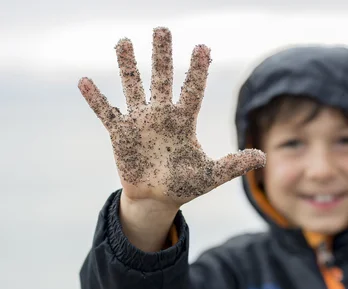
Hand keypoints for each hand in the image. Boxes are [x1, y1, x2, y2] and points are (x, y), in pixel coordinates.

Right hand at [78, 27, 265, 208]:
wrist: (158, 198)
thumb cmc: (185, 184)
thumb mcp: (211, 175)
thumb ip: (234, 164)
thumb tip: (263, 156)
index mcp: (184, 121)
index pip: (192, 90)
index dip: (197, 70)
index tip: (203, 47)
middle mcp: (162, 115)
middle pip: (162, 80)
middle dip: (162, 56)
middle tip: (162, 30)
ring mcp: (139, 122)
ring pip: (133, 87)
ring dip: (128, 66)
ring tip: (124, 41)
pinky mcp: (120, 133)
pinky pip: (106, 112)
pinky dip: (95, 99)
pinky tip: (84, 81)